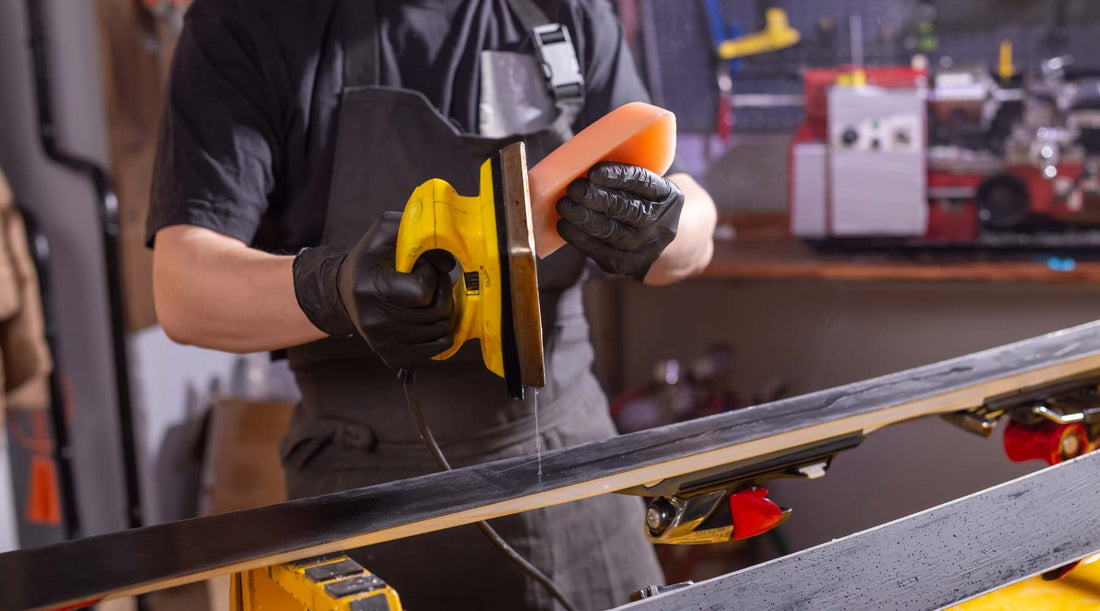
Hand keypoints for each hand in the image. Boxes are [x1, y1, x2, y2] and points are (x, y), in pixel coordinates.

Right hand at [293, 212, 455, 368]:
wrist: (345, 290)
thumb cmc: (372, 258)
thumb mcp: (386, 230)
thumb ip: (415, 228)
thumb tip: (448, 257)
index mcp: (371, 288)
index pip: (423, 292)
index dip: (431, 276)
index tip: (422, 268)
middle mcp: (375, 320)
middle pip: (437, 313)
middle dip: (443, 293)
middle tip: (433, 282)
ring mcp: (383, 342)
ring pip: (441, 331)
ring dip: (444, 312)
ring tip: (431, 299)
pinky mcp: (391, 356)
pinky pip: (437, 349)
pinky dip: (440, 332)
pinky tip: (429, 318)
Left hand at [555, 162, 684, 280]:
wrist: (655, 241)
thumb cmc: (640, 202)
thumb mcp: (644, 187)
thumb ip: (621, 177)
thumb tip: (579, 164)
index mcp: (668, 196)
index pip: (642, 182)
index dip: (617, 176)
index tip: (593, 172)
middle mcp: (661, 223)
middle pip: (626, 209)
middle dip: (596, 198)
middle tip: (573, 189)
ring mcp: (646, 247)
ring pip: (612, 232)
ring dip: (584, 218)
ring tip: (564, 206)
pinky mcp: (627, 264)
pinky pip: (601, 251)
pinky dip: (579, 238)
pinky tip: (565, 225)